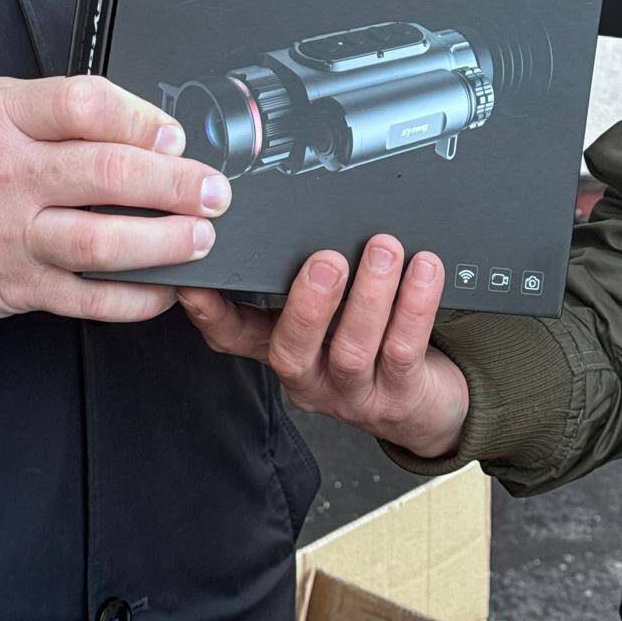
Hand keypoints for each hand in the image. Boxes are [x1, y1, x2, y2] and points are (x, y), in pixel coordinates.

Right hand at [0, 75, 231, 323]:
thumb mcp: (2, 107)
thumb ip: (69, 109)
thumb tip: (154, 124)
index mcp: (7, 119)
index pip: (82, 107)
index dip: (139, 119)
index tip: (176, 134)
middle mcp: (11, 175)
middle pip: (105, 174)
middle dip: (174, 183)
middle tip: (214, 191)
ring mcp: (15, 235)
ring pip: (99, 242)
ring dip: (162, 243)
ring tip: (201, 237)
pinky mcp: (20, 285)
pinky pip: (87, 300)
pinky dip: (134, 298)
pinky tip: (166, 287)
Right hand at [177, 234, 468, 458]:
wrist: (424, 406)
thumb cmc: (374, 344)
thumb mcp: (332, 315)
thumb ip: (312, 277)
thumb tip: (308, 214)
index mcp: (284, 348)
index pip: (234, 336)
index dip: (211, 312)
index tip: (198, 281)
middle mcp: (310, 376)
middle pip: (292, 348)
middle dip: (308, 302)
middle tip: (325, 260)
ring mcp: (352, 392)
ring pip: (352, 348)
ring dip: (368, 294)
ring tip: (383, 250)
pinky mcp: (398, 396)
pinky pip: (403, 350)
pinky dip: (414, 306)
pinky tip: (424, 270)